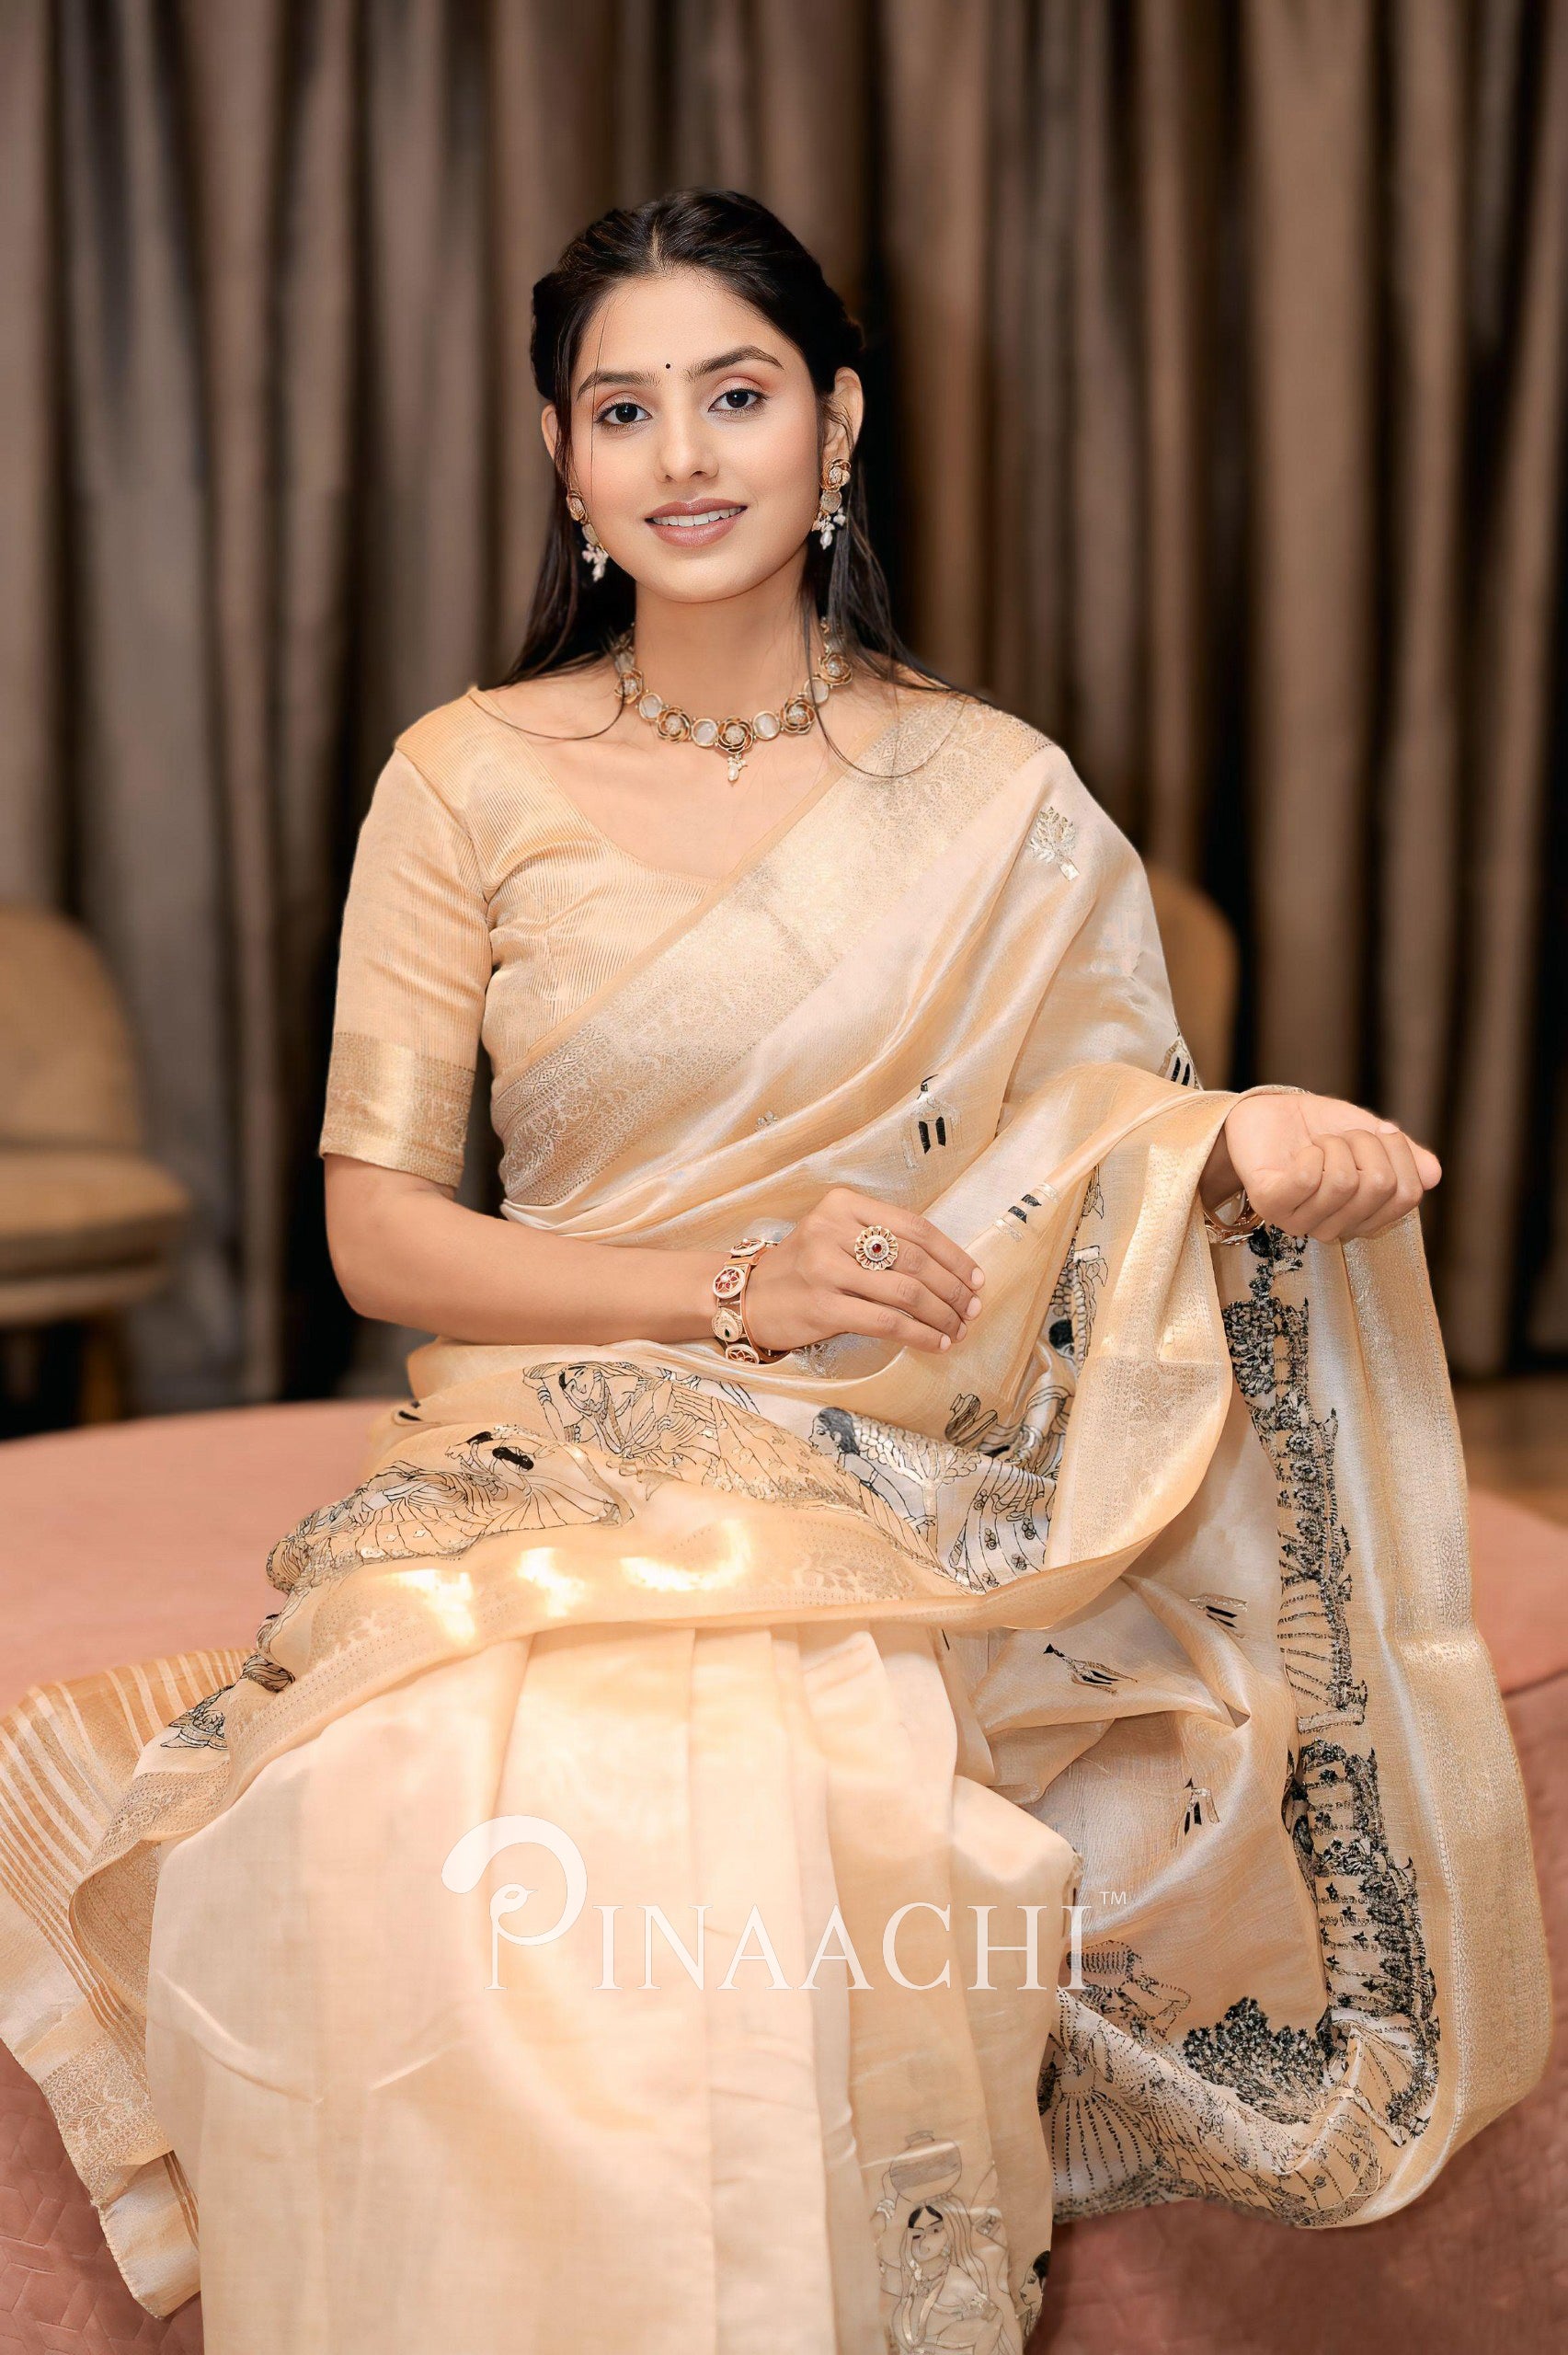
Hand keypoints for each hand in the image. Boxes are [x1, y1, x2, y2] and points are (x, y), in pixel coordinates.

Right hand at [742, 1188, 985, 1354]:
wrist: (750, 1297)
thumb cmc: (805, 1268)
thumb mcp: (837, 1236)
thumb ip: (883, 1241)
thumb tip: (951, 1270)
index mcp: (843, 1204)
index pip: (915, 1227)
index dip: (953, 1256)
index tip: (976, 1279)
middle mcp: (833, 1229)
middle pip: (916, 1259)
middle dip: (953, 1289)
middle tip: (973, 1309)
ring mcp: (825, 1268)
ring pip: (906, 1291)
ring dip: (942, 1315)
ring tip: (958, 1329)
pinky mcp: (822, 1307)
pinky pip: (886, 1321)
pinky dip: (919, 1335)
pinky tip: (935, 1343)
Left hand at [1208, 1092, 1441, 1242]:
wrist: (1264, 1113)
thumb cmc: (1316, 1128)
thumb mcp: (1369, 1135)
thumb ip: (1402, 1156)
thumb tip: (1433, 1174)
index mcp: (1363, 1217)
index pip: (1407, 1195)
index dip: (1401, 1153)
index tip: (1381, 1132)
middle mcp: (1334, 1227)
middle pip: (1380, 1186)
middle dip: (1367, 1143)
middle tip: (1343, 1136)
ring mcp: (1301, 1220)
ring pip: (1345, 1182)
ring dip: (1336, 1145)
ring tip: (1320, 1142)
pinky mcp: (1271, 1204)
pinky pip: (1308, 1180)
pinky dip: (1311, 1153)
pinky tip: (1302, 1151)